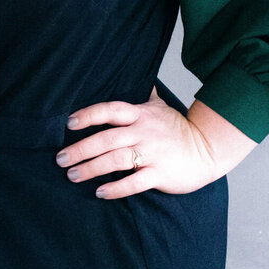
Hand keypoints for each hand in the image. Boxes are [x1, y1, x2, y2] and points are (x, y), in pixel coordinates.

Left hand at [56, 87, 256, 198]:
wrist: (208, 149)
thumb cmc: (178, 129)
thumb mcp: (160, 107)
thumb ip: (144, 96)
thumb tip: (137, 76)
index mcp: (140, 114)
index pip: (110, 110)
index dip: (89, 115)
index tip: (70, 122)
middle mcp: (144, 132)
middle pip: (106, 138)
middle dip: (80, 149)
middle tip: (61, 159)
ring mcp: (152, 154)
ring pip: (115, 160)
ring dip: (91, 169)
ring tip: (73, 175)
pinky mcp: (160, 174)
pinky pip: (134, 183)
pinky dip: (116, 188)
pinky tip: (100, 192)